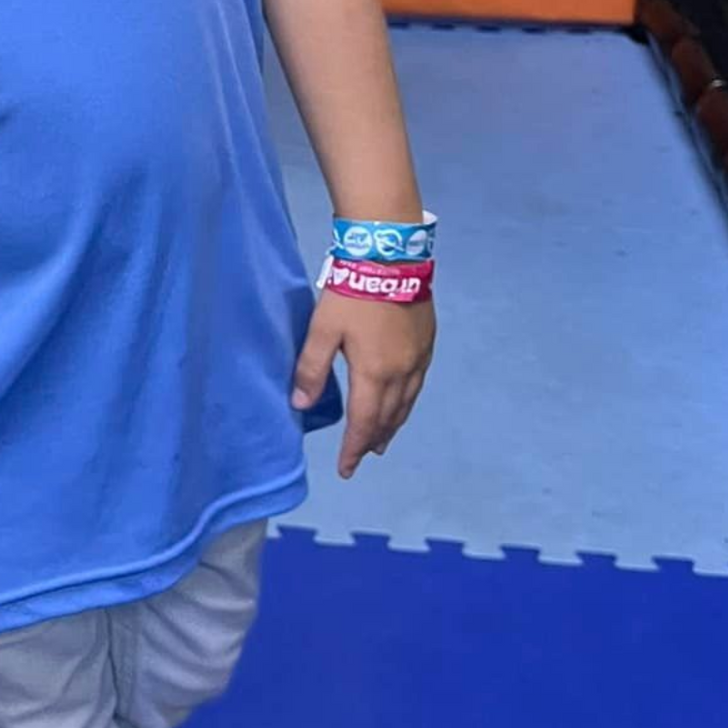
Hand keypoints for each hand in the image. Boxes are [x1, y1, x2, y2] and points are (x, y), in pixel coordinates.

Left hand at [291, 291, 434, 479]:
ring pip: (406, 404)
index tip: (345, 469)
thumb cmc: (352, 293)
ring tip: (382, 440)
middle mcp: (402, 373)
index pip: (363, 423)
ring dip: (393, 425)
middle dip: (374, 440)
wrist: (391, 258)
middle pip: (388, 418)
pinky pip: (418, 385)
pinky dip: (407, 402)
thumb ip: (312, 367)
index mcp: (374, 374)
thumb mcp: (323, 329)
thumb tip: (300, 405)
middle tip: (363, 455)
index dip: (353, 448)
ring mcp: (419, 359)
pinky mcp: (427, 343)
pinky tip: (401, 401)